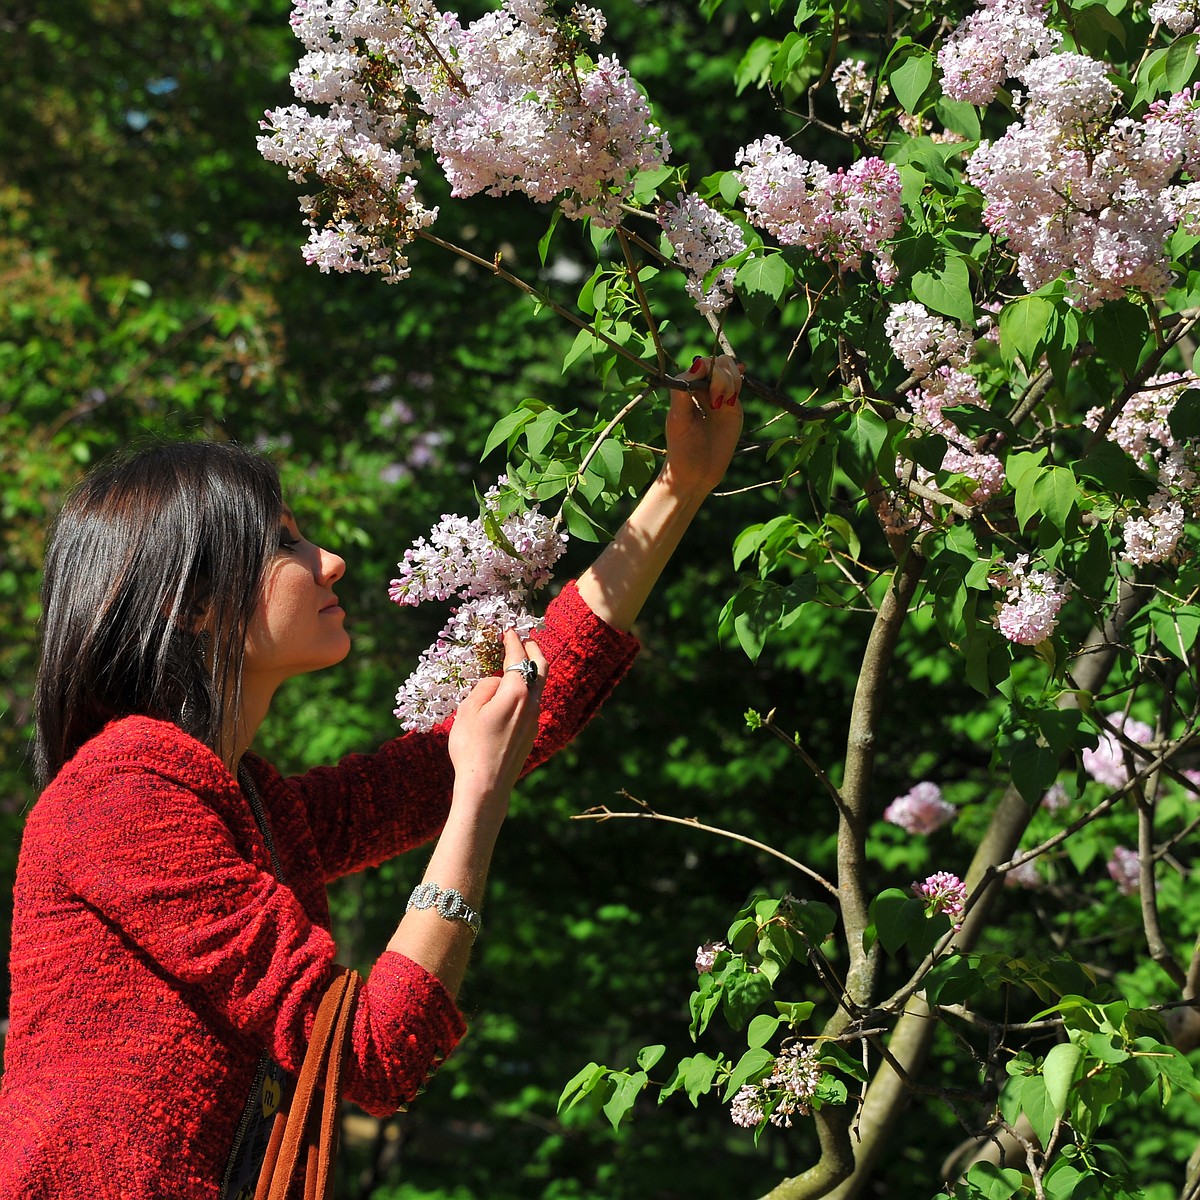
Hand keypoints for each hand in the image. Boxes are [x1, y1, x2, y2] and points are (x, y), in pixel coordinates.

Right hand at [447, 629, 546, 814]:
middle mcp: (531, 703)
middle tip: (526, 639)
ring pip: (539, 687)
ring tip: (520, 664)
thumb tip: (497, 682)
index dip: (513, 641)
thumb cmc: (471, 746)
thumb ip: (485, 688)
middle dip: (534, 650)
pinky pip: (533, 703)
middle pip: (541, 668)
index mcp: (516, 693)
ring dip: (532, 671)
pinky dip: (527, 689)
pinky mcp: (531, 733)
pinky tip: (514, 693)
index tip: (509, 630)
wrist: (486, 786)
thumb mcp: (469, 710)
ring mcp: (534, 720)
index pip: (518, 658)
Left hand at [662, 354, 744, 497]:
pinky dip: (739, 384)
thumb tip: (698, 363)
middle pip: (719, 365)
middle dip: (722, 378)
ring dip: (731, 383)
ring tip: (722, 405)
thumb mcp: (678, 420)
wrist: (696, 474)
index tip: (710, 396)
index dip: (710, 371)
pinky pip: (738, 387)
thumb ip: (683, 390)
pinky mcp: (732, 409)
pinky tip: (740, 385)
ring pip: (730, 372)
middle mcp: (702, 390)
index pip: (702, 365)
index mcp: (685, 389)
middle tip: (716, 404)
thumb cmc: (681, 449)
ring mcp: (718, 398)